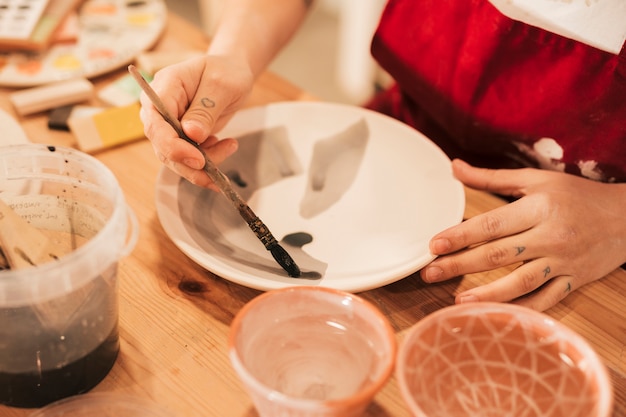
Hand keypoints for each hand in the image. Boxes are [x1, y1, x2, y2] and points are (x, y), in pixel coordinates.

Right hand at [138, 54, 254, 188]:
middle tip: (216, 169)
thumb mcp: (222, 85)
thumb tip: (192, 134)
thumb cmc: (225, 72)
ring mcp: (168, 126)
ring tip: (230, 146)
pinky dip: (209, 161)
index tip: (198, 159)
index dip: (172, 145)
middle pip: (162, 146)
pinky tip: (226, 145)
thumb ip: (206, 108)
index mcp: (163, 88)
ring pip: (175, 158)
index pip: (155, 122)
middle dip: (189, 163)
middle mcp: (159, 109)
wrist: (231, 73)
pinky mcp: (181, 138)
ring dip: (203, 165)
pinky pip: (188, 159)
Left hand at [421, 159, 625, 310]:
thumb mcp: (536, 180)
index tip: (434, 245)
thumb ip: (492, 178)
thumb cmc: (576, 195)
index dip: (461, 236)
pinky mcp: (573, 281)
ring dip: (488, 294)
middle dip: (461, 265)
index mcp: (539, 208)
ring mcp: (563, 262)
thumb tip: (455, 167)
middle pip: (499, 254)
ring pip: (521, 282)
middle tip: (430, 273)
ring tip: (458, 301)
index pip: (492, 225)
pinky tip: (497, 314)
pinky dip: (522, 309)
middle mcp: (550, 236)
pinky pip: (546, 300)